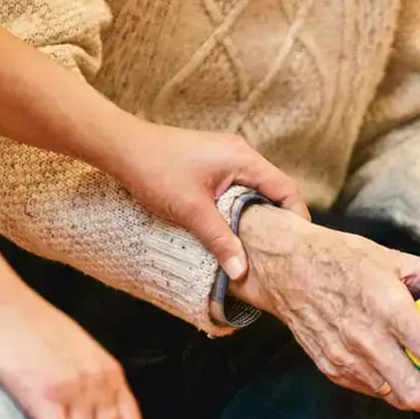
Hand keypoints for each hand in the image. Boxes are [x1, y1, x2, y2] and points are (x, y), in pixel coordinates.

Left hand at [110, 122, 309, 279]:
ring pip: (253, 190)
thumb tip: (241, 271)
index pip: (286, 189)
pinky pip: (237, 187)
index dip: (296, 217)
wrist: (121, 147)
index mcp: (244, 159)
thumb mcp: (191, 211)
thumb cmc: (155, 170)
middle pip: (273, 189)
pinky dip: (239, 207)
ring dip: (256, 215)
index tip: (298, 245)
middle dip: (278, 220)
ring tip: (257, 245)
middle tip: (279, 251)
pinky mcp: (210, 163)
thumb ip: (220, 240)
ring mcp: (225, 156)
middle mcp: (240, 154)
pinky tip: (231, 228)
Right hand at [230, 206, 419, 415]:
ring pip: (393, 397)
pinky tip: (409, 377)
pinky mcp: (331, 369)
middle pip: (415, 392)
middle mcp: (364, 339)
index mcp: (385, 307)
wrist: (285, 268)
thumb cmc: (346, 258)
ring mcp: (344, 359)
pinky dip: (395, 389)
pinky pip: (371, 389)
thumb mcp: (398, 258)